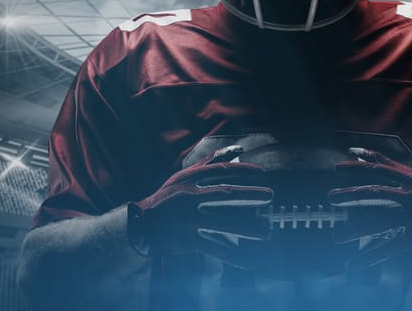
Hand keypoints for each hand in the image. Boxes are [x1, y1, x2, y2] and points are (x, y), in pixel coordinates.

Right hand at [128, 145, 273, 268]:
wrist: (141, 224)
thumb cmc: (168, 197)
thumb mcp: (185, 175)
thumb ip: (211, 162)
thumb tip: (237, 148)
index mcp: (190, 180)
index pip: (220, 171)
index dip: (242, 170)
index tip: (262, 172)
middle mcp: (190, 197)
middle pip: (224, 194)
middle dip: (248, 194)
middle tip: (270, 196)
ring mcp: (189, 220)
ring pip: (222, 223)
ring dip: (246, 228)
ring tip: (267, 232)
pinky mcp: (188, 239)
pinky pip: (214, 248)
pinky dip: (232, 257)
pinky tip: (251, 262)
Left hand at [328, 148, 411, 270]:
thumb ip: (389, 165)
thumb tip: (361, 152)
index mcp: (411, 180)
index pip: (380, 170)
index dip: (358, 168)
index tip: (336, 168)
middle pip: (377, 193)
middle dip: (351, 194)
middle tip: (330, 197)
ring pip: (380, 222)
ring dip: (356, 230)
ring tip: (336, 236)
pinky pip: (389, 248)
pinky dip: (369, 258)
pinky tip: (352, 265)